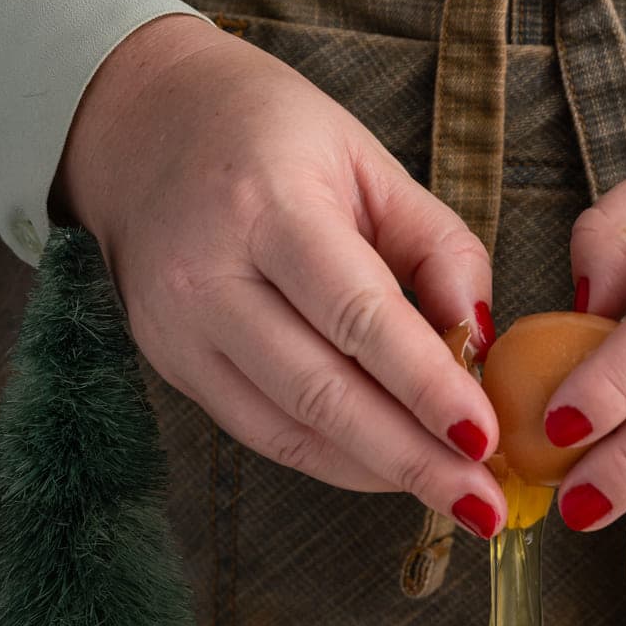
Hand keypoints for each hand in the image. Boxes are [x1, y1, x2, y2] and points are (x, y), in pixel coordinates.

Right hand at [51, 16, 504, 537]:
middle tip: (483, 502)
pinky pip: (262, 433)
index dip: (425, 385)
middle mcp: (209, 273)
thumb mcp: (369, 161)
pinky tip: (390, 471)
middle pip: (321, 391)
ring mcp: (179, 329)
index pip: (358, 314)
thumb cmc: (271, 135)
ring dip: (379, 473)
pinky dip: (334, 460)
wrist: (139, 123)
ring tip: (455, 496)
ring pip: (288, 429)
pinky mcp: (171, 365)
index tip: (486, 437)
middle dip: (411, 457)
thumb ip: (436, 247)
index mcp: (266, 203)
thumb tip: (479, 342)